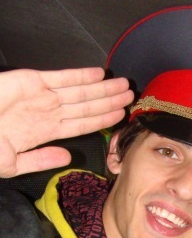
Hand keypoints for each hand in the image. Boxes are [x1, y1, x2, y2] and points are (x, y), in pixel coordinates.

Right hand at [0, 67, 133, 176]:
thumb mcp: (13, 163)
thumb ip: (41, 160)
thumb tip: (67, 159)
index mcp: (45, 131)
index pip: (81, 125)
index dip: (102, 121)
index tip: (120, 117)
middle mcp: (48, 112)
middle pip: (86, 107)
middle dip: (109, 102)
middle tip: (131, 97)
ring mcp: (41, 96)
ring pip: (80, 92)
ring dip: (103, 89)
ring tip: (123, 86)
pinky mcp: (31, 81)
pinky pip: (61, 78)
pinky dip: (81, 76)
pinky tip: (99, 74)